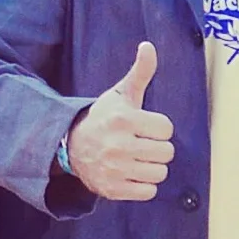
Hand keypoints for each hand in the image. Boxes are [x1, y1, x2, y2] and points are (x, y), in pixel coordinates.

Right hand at [67, 41, 174, 200]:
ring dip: (152, 167)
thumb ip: (140, 72)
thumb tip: (149, 45)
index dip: (159, 128)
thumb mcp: (120, 94)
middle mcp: (119, 146)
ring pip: (160, 174)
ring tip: (138, 159)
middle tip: (142, 144)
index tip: (144, 127)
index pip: (167, 129)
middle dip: (158, 148)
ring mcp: (115, 170)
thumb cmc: (104, 118)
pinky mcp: (112, 190)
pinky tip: (132, 174)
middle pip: (166, 153)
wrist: (72, 147)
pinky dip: (144, 186)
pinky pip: (148, 193)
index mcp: (124, 120)